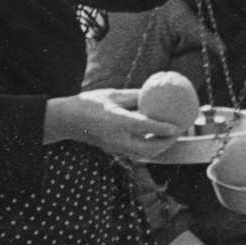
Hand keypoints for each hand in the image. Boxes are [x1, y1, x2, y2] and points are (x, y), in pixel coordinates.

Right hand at [44, 90, 184, 159]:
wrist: (67, 120)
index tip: (177, 126)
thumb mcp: (112, 93)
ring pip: (143, 153)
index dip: (162, 128)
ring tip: (169, 136)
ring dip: (158, 146)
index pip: (143, 126)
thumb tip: (154, 91)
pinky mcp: (113, 150)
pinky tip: (154, 137)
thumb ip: (134, 95)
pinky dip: (147, 146)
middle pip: (148, 148)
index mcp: (115, 121)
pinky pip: (135, 152)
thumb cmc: (89, 102)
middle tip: (177, 132)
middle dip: (165, 143)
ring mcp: (114, 147)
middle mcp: (116, 138)